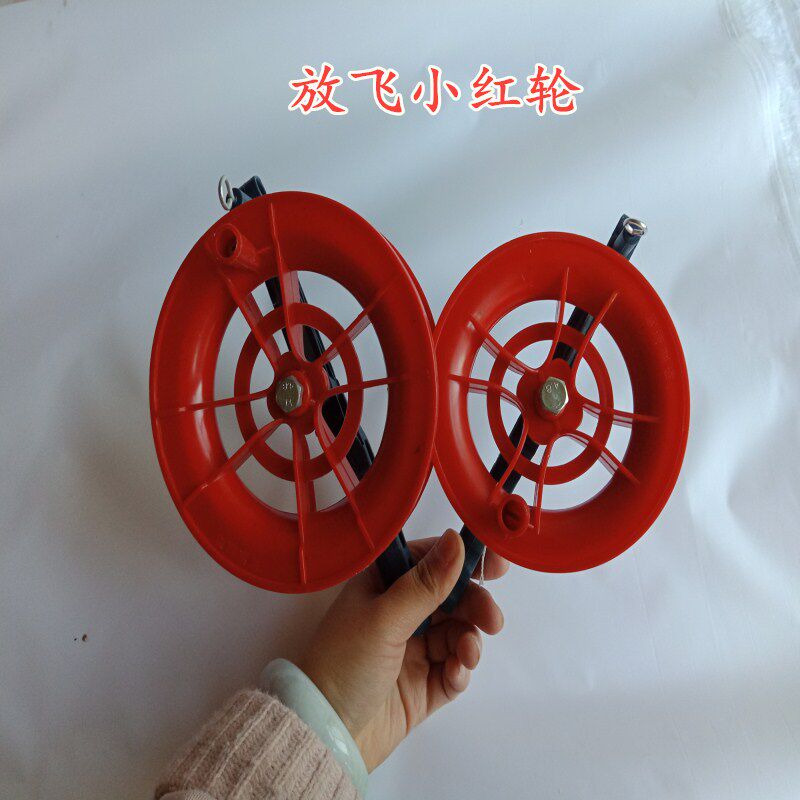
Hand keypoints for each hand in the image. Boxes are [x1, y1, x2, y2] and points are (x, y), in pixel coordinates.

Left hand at [298, 529, 507, 770]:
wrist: (324, 735)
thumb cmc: (343, 664)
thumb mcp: (383, 618)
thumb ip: (425, 583)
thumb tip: (456, 539)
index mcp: (382, 584)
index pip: (429, 558)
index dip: (463, 556)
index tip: (495, 562)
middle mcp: (398, 611)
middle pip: (450, 596)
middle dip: (474, 605)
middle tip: (492, 620)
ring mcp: (411, 648)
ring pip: (456, 632)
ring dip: (468, 639)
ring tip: (466, 655)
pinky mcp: (422, 684)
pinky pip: (453, 668)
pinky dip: (460, 669)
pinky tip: (454, 674)